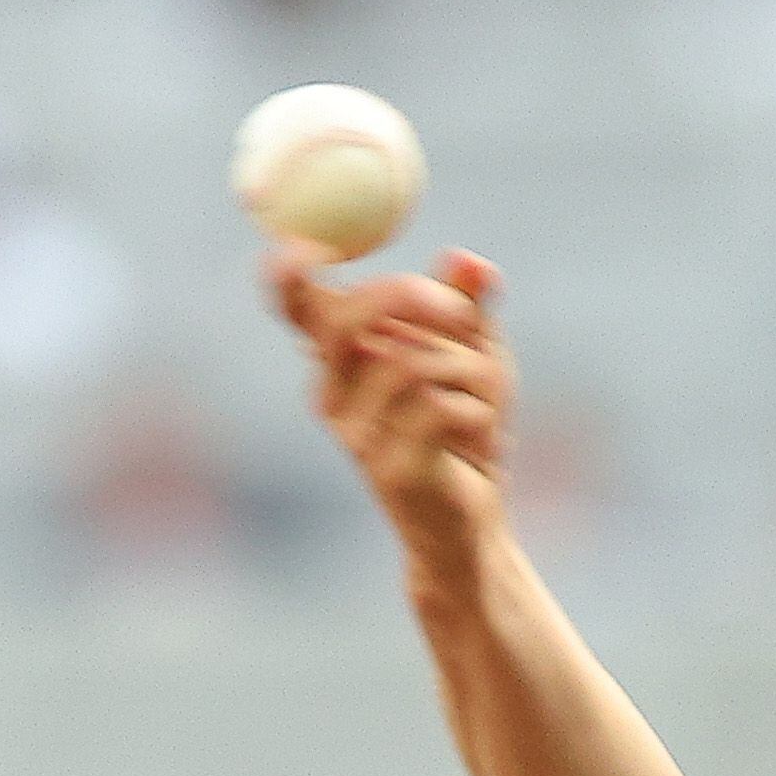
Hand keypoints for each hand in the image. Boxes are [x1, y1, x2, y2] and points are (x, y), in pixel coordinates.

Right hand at [266, 242, 518, 583]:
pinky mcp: (388, 469)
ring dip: (468, 371)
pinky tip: (482, 439)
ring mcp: (355, 435)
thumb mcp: (477, 355)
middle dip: (413, 298)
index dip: (288, 276)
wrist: (474, 526)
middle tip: (462, 311)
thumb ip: (467, 304)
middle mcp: (333, 394)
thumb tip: (468, 260)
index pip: (298, 308)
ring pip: (410, 362)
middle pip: (350, 319)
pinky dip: (476, 412)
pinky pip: (437, 408)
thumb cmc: (468, 433)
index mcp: (341, 359)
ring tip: (487, 405)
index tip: (297, 248)